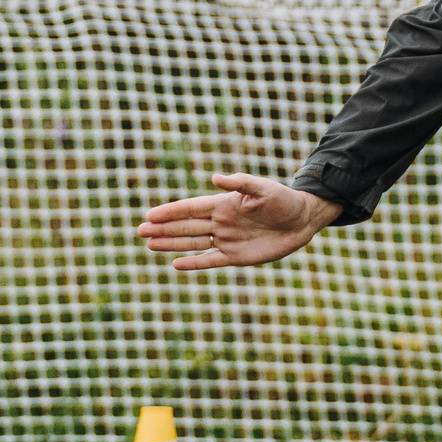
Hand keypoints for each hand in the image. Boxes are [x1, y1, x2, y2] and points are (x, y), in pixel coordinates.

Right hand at [135, 173, 340, 271]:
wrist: (302, 220)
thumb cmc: (283, 199)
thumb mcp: (262, 188)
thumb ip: (239, 183)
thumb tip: (215, 178)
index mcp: (223, 204)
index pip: (190, 208)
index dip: (170, 212)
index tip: (150, 214)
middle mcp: (221, 222)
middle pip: (186, 227)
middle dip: (163, 229)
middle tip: (140, 231)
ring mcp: (227, 240)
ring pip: (193, 243)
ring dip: (171, 244)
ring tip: (150, 244)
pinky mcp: (237, 256)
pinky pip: (210, 261)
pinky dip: (194, 263)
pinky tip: (176, 264)